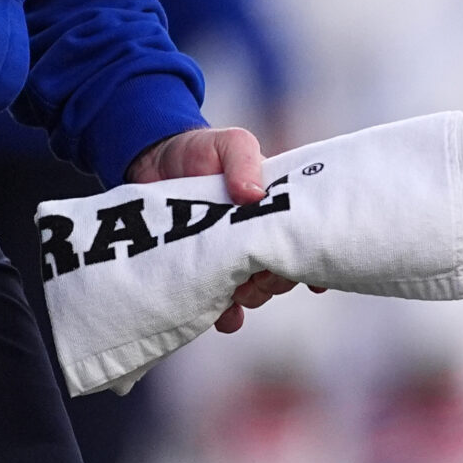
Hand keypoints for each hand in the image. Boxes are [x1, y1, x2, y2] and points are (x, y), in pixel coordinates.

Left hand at [126, 126, 312, 332]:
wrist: (149, 163)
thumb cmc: (199, 150)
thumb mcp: (228, 143)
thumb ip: (243, 160)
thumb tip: (253, 194)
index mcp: (275, 212)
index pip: (304, 242)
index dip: (312, 263)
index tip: (313, 280)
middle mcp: (260, 239)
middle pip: (283, 272)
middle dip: (275, 281)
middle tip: (257, 278)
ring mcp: (232, 258)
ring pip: (257, 291)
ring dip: (253, 297)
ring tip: (238, 292)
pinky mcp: (204, 272)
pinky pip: (222, 305)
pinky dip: (228, 316)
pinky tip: (226, 318)